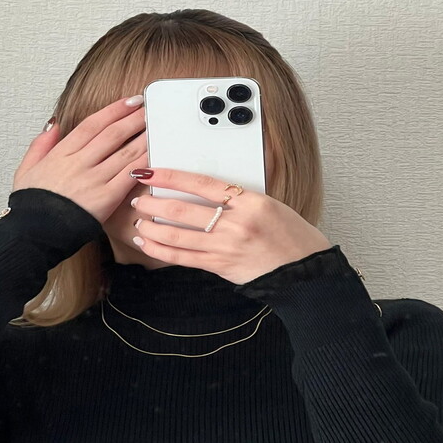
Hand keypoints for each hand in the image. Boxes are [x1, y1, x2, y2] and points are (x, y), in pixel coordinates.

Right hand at [11, 95, 147, 223]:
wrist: (33, 234)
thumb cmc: (32, 206)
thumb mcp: (26, 169)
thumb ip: (41, 144)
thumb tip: (55, 124)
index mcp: (61, 153)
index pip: (93, 124)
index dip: (114, 110)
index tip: (130, 102)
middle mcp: (79, 162)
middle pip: (113, 133)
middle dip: (135, 118)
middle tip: (150, 109)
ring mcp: (94, 180)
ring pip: (125, 152)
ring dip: (144, 138)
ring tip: (158, 127)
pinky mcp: (106, 198)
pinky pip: (129, 176)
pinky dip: (144, 164)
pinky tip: (155, 155)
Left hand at [128, 167, 332, 285]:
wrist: (304, 272)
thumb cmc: (290, 234)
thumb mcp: (269, 204)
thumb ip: (237, 196)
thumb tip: (203, 186)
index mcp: (250, 202)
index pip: (201, 184)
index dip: (170, 177)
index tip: (149, 171)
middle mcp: (236, 224)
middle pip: (182, 211)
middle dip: (153, 204)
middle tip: (138, 199)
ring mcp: (226, 247)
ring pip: (177, 236)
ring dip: (151, 227)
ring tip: (138, 221)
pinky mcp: (220, 266)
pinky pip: (183, 258)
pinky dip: (160, 250)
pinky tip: (147, 243)